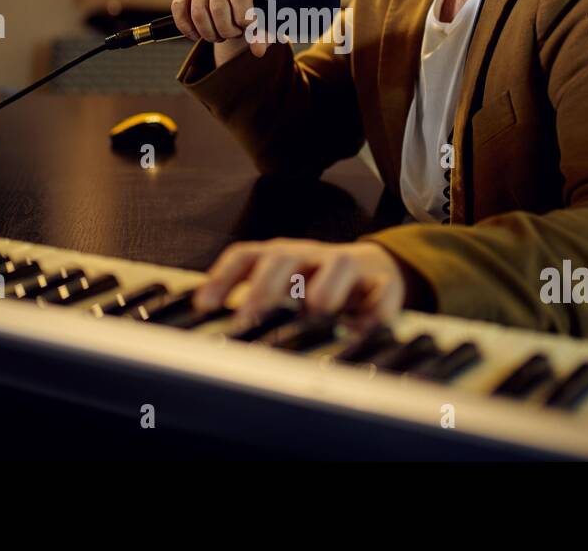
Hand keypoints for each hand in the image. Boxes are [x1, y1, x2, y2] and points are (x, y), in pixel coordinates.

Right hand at [170, 0, 266, 64]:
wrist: (240, 4)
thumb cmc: (256, 10)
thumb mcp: (265, 21)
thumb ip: (264, 35)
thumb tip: (258, 50)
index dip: (243, 18)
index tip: (248, 28)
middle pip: (217, 7)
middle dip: (227, 30)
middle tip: (235, 34)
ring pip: (198, 12)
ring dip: (209, 33)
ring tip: (221, 36)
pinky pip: (178, 8)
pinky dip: (187, 28)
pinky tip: (198, 36)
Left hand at [193, 239, 409, 328]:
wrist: (377, 270)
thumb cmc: (318, 283)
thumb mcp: (282, 288)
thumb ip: (252, 303)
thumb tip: (210, 324)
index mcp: (280, 256)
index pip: (247, 256)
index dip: (223, 277)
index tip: (204, 306)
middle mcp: (310, 256)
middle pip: (286, 257)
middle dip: (265, 286)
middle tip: (249, 317)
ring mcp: (348, 266)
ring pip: (338, 265)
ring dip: (325, 288)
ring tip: (316, 311)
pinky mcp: (383, 282)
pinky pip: (382, 292)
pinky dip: (375, 311)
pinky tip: (363, 331)